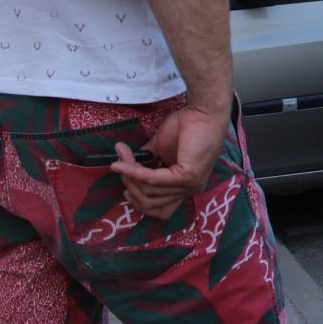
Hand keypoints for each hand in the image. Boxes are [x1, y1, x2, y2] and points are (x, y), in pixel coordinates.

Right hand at [110, 104, 229, 218]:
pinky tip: (123, 163)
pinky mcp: (188, 176)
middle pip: (151, 203)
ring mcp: (191, 184)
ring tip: (120, 159)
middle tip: (120, 166)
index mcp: (186, 186)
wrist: (202, 112)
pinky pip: (154, 180)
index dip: (140, 204)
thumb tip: (124, 169)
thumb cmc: (185, 127)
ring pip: (149, 192)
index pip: (162, 211)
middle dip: (130, 186)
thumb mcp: (159, 149)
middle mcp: (191, 189)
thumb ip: (146, 163)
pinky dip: (135, 172)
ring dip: (130, 175)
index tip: (126, 191)